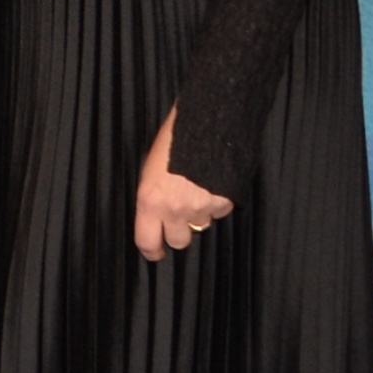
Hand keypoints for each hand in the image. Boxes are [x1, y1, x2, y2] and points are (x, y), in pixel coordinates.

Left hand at [133, 107, 233, 260]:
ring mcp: (202, 207)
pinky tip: (213, 181)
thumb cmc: (174, 139)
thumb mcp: (151, 168)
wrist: (208, 121)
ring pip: (201, 224)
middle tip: (179, 216)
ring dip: (199, 213)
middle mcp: (176, 209)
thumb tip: (155, 214)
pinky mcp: (225, 201)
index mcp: (150, 200)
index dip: (152, 250)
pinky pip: (220, 211)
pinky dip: (217, 201)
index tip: (155, 252)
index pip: (147, 241)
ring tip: (197, 187)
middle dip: (178, 231)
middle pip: (179, 240)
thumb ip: (152, 196)